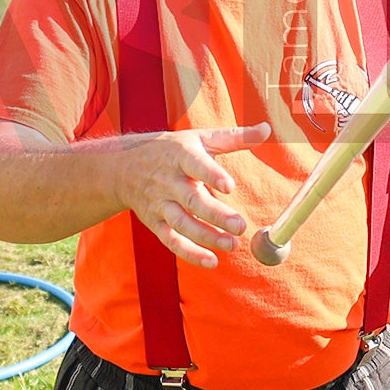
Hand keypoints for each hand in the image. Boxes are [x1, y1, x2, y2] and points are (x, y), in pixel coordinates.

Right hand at [120, 123, 270, 266]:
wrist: (123, 167)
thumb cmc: (172, 150)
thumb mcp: (200, 138)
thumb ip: (234, 137)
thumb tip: (266, 129)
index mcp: (181, 155)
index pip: (196, 164)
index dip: (211, 175)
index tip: (229, 186)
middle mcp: (168, 181)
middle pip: (192, 200)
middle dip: (215, 215)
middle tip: (240, 227)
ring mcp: (160, 204)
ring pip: (182, 223)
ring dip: (206, 237)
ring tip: (232, 245)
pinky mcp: (154, 223)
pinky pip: (171, 240)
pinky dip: (189, 253)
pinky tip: (211, 261)